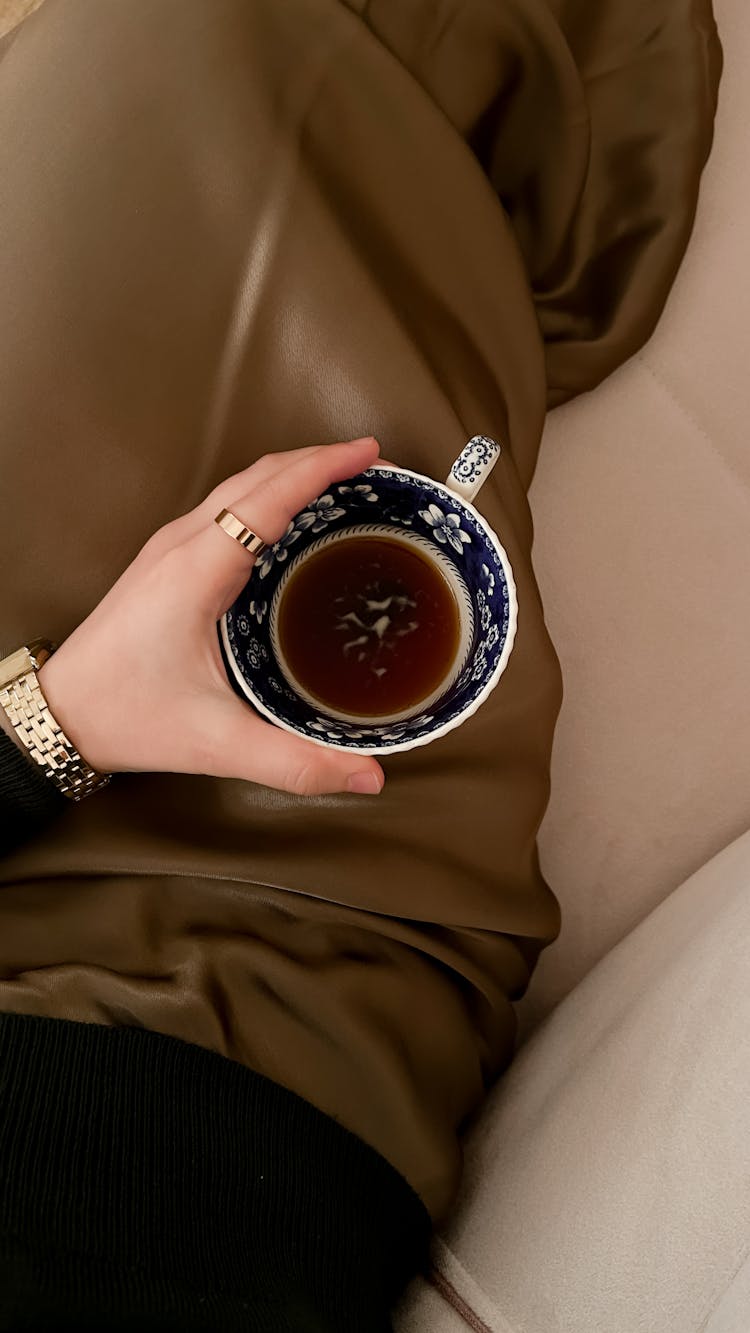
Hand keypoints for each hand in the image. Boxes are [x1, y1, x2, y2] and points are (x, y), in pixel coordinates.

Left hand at [36, 438, 384, 796]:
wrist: (60, 713)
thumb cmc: (126, 715)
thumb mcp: (216, 742)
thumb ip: (296, 762)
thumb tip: (367, 778)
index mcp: (197, 570)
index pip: (270, 494)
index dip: (323, 466)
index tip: (368, 453)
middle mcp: (181, 545)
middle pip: (257, 476)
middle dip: (316, 459)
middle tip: (369, 462)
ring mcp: (169, 549)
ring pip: (237, 487)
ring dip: (289, 473)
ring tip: (338, 479)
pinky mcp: (165, 562)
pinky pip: (223, 508)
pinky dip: (265, 496)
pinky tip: (286, 518)